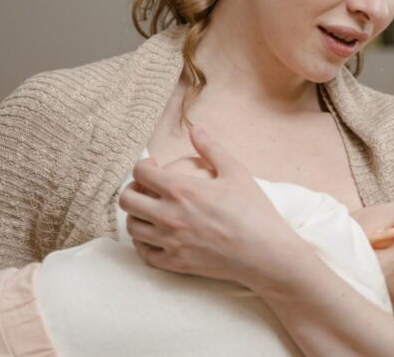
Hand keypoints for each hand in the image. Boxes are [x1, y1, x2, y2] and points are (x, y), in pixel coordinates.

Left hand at [118, 126, 296, 285]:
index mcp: (181, 190)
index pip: (140, 172)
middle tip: (146, 188)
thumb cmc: (254, 210)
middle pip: (127, 200)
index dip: (142, 165)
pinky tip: (155, 236)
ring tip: (150, 210)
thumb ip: (211, 149)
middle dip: (132, 189)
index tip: (153, 166)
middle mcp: (169, 216)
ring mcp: (170, 242)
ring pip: (132, 227)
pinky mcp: (175, 264)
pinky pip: (144, 254)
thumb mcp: (235, 172)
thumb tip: (195, 129)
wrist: (266, 253)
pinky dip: (143, 243)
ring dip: (136, 215)